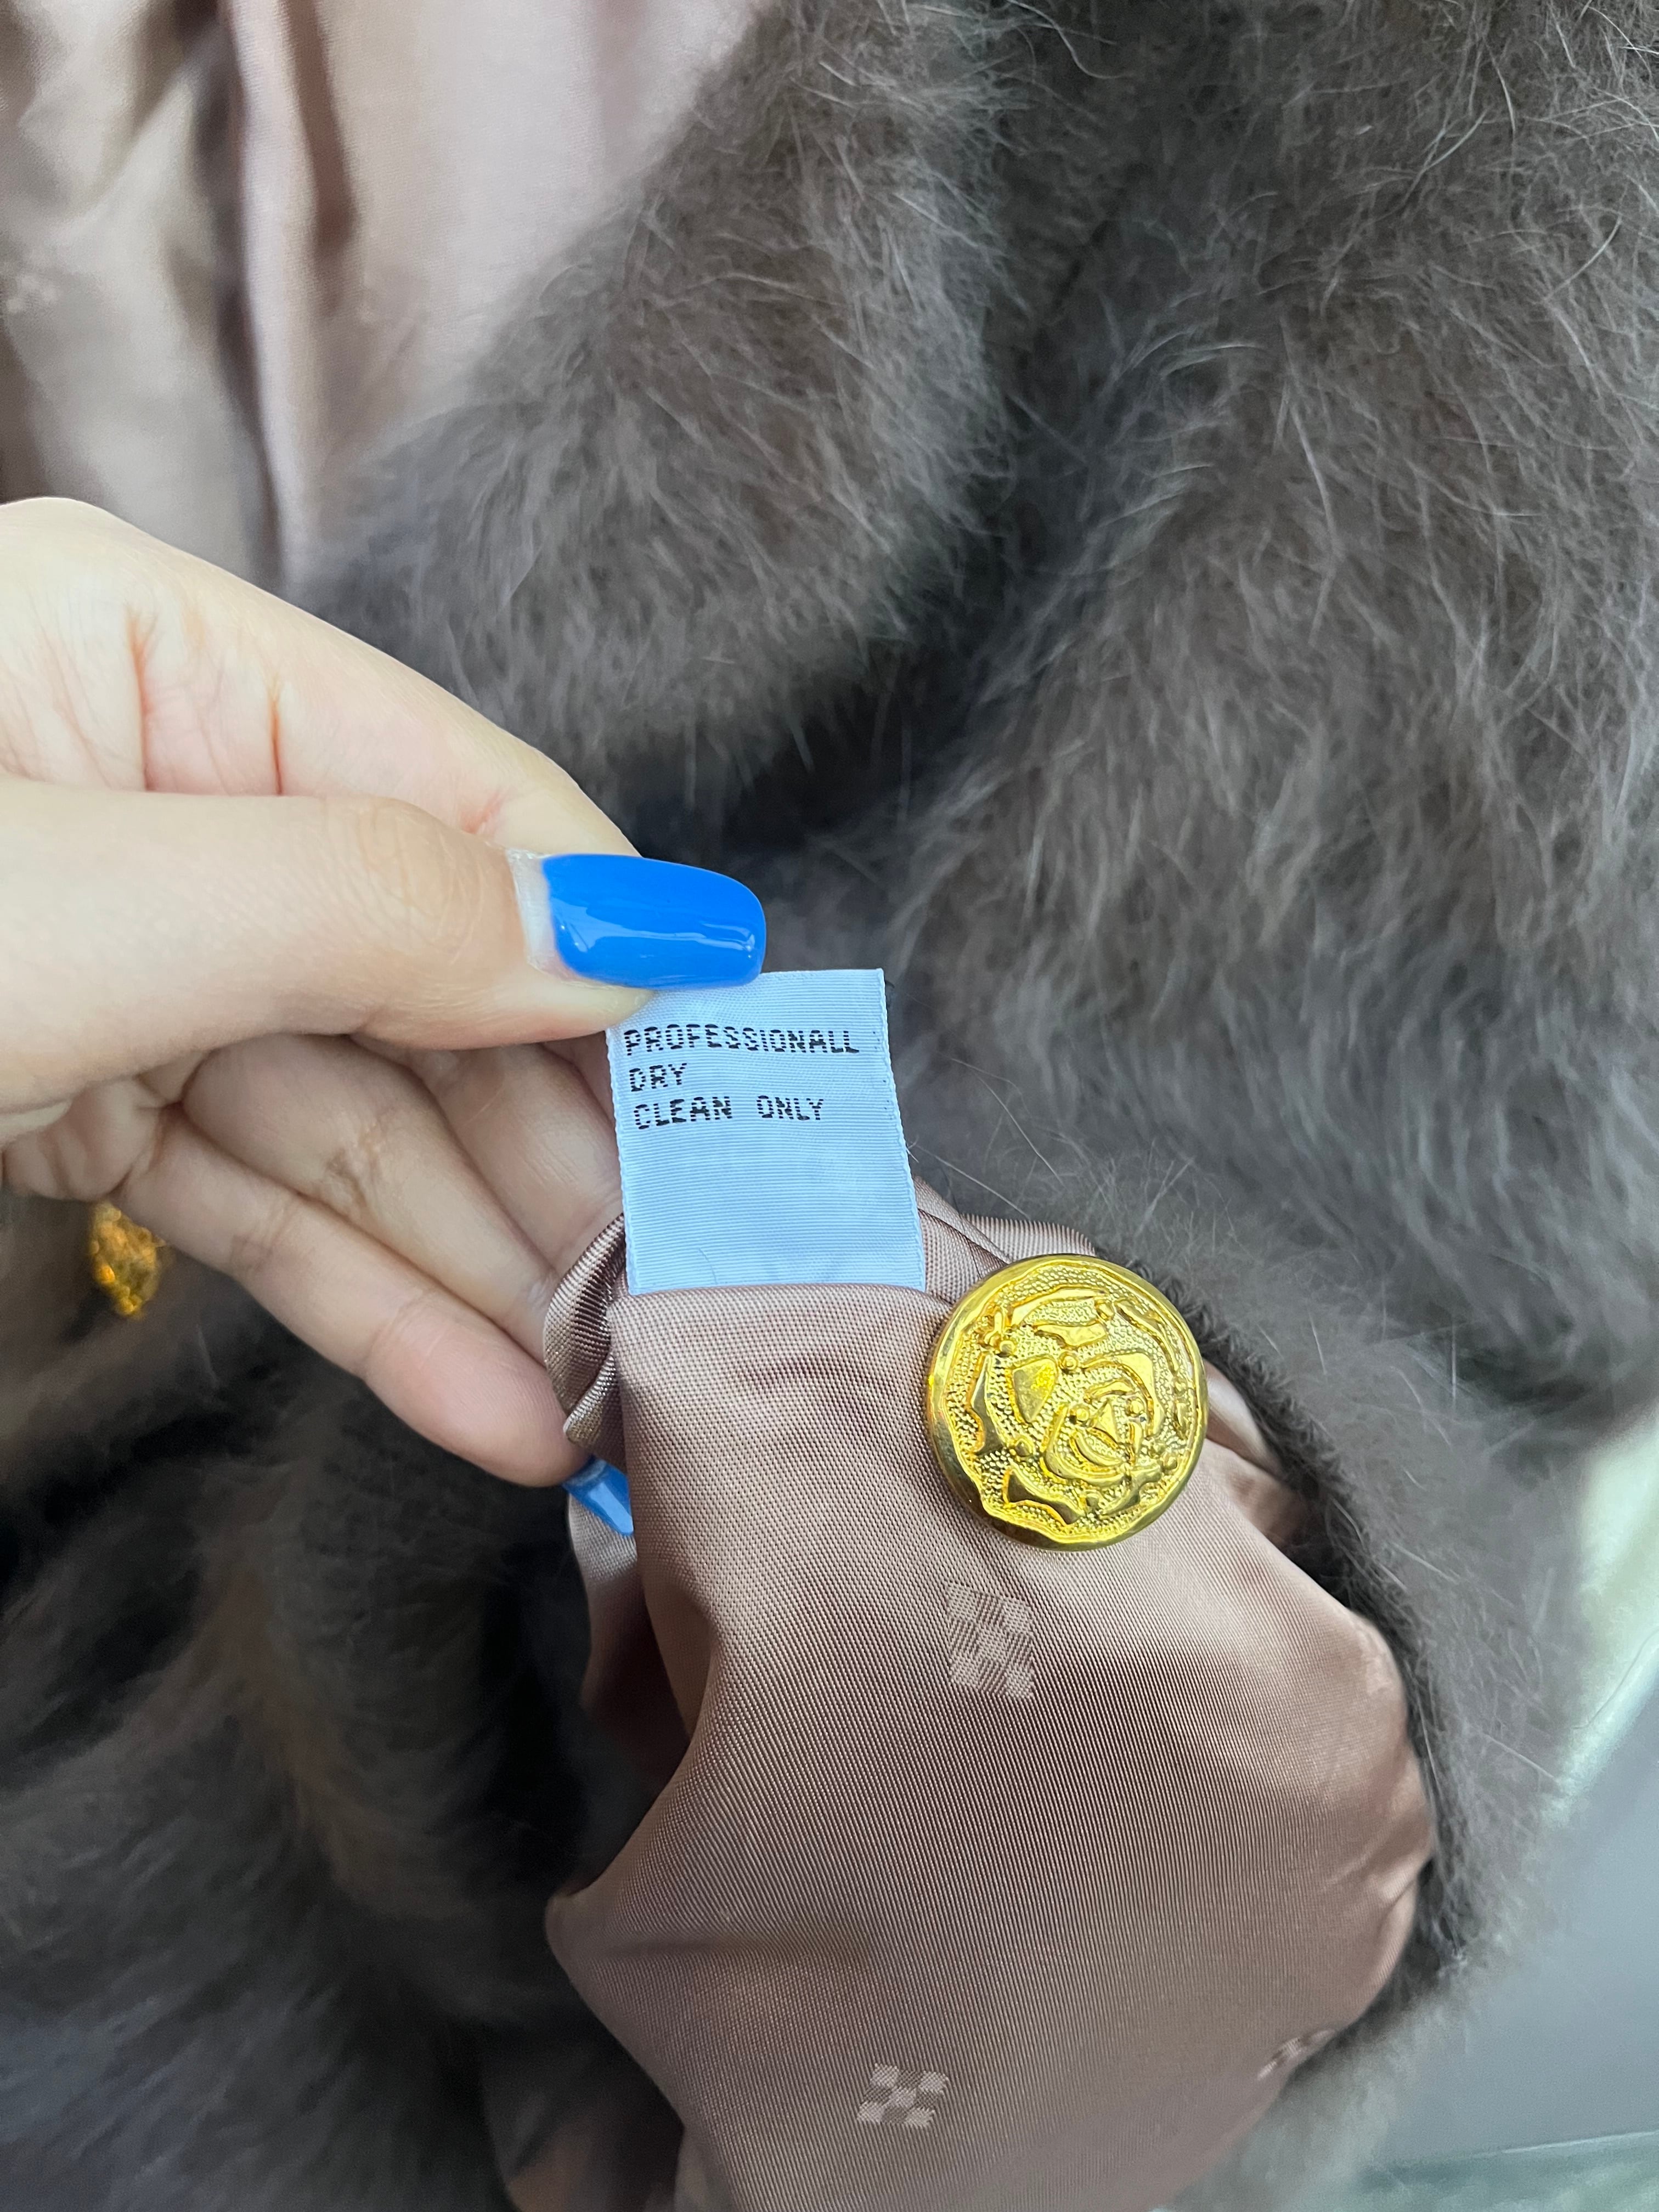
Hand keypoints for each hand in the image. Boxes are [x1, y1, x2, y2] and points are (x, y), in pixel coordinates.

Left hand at [0, 501, 756, 1482]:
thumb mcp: (87, 901)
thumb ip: (377, 906)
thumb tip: (642, 934)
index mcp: (158, 661)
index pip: (466, 800)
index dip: (610, 948)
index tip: (741, 1099)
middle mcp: (158, 796)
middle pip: (424, 978)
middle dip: (554, 1147)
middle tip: (686, 1293)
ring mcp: (120, 963)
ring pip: (348, 1117)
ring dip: (474, 1265)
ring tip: (601, 1398)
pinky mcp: (73, 1103)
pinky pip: (255, 1201)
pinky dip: (365, 1301)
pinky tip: (479, 1395)